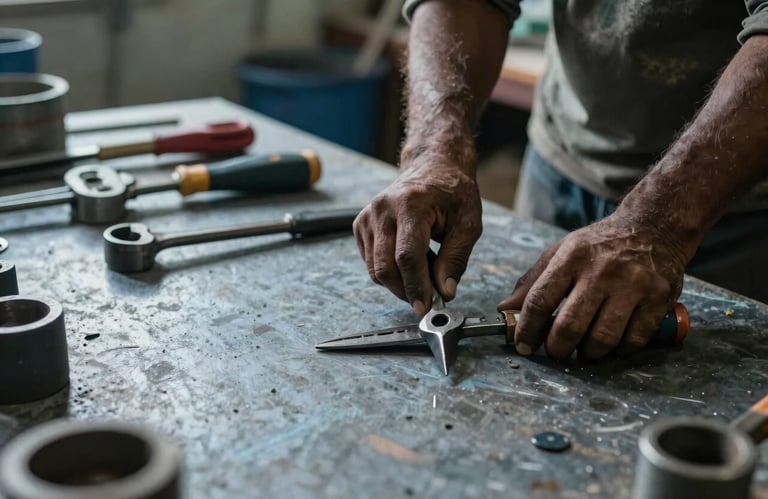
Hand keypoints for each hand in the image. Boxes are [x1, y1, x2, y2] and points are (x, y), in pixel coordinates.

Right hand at [353, 153, 481, 314]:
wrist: (433, 166)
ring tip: (425, 266)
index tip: (425, 306)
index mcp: (410, 205)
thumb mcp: (468, 224)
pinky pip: (370, 261)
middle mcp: (383, 209)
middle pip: (385, 266)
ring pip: (375, 268)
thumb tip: (444, 291)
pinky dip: (389, 269)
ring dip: (399, 280)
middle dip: (405, 290)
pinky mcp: (361, 224)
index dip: (415, 286)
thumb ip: (456, 258)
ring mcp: (368, 216)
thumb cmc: (453, 192)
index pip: (406, 255)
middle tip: (427, 297)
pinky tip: (409, 258)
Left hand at [497, 213, 688, 359]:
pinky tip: (613, 342)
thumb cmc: (599, 245)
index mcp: (571, 258)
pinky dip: (619, 349)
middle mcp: (601, 271)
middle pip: (570, 325)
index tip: (522, 345)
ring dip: (588, 353)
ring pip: (603, 338)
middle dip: (557, 348)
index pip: (540, 300)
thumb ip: (531, 282)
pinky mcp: (658, 298)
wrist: (653, 227)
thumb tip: (505, 310)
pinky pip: (634, 340)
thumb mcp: (561, 252)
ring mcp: (632, 285)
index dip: (527, 328)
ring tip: (584, 349)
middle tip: (555, 351)